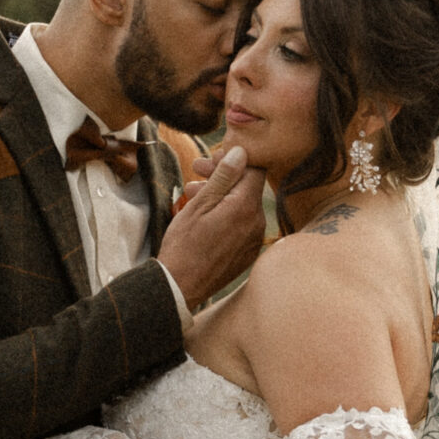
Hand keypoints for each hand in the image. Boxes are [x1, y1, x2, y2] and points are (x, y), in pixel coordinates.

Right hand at [161, 144, 266, 309]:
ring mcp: (255, 240)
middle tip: (196, 169)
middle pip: (247, 187)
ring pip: (243, 205)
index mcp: (247, 207)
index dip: (233, 159)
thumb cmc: (184, 244)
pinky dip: (226, 215)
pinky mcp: (248, 252)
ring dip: (221, 195)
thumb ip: (224, 176)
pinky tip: (204, 216)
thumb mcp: (200, 204)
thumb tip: (241, 152)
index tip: (212, 158)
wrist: (180, 286)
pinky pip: (242, 224)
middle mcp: (258, 223)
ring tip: (192, 193)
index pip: (254, 169)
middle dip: (223, 175)